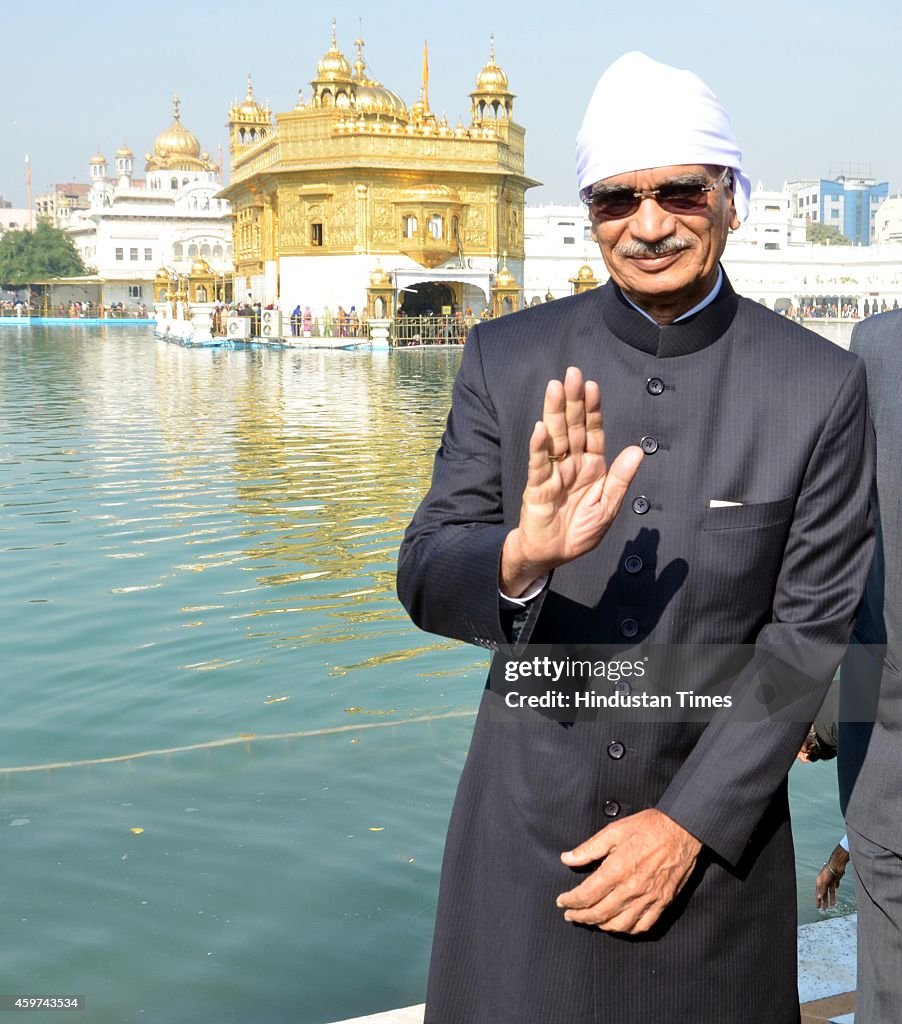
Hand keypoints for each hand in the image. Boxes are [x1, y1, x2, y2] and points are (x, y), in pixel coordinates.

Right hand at [500, 366, 643, 595]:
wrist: (553, 554)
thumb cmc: (580, 530)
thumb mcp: (608, 507)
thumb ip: (621, 479)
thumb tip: (637, 451)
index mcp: (591, 466)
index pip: (592, 432)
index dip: (592, 409)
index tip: (591, 385)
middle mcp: (572, 464)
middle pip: (572, 427)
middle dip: (572, 400)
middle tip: (571, 373)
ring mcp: (553, 473)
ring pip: (555, 438)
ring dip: (555, 413)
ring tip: (554, 388)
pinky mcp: (537, 487)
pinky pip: (539, 464)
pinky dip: (539, 447)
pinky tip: (541, 429)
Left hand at [556, 809, 701, 933]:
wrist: (683, 830)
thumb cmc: (649, 827)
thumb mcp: (614, 831)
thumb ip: (589, 848)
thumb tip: (567, 858)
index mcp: (617, 869)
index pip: (586, 895)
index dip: (570, 901)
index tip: (562, 901)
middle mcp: (631, 888)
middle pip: (599, 913)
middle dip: (580, 917)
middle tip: (570, 915)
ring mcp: (648, 898)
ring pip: (619, 925)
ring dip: (601, 925)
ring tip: (591, 920)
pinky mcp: (662, 903)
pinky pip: (642, 926)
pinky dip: (627, 929)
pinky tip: (619, 924)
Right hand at [816, 844, 849, 909]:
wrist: (837, 864)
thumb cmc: (829, 870)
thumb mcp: (824, 881)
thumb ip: (821, 889)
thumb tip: (818, 897)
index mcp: (819, 882)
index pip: (818, 893)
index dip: (818, 900)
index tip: (818, 907)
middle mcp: (824, 881)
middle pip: (824, 893)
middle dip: (824, 901)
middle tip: (824, 908)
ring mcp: (830, 880)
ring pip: (830, 891)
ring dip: (831, 897)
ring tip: (832, 905)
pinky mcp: (836, 878)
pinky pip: (835, 885)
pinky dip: (835, 888)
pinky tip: (837, 889)